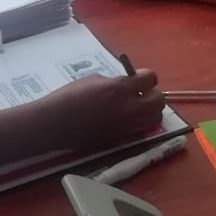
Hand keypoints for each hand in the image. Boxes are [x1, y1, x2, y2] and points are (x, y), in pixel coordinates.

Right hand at [40, 69, 163, 152]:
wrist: (55, 124)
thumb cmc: (69, 96)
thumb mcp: (94, 80)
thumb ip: (116, 82)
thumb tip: (128, 85)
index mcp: (121, 88)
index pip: (151, 78)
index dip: (146, 77)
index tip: (138, 77)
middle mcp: (129, 108)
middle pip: (160, 101)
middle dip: (153, 94)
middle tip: (141, 93)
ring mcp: (127, 125)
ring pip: (155, 118)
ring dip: (150, 110)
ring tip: (136, 107)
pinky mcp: (121, 138)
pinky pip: (141, 128)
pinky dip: (140, 121)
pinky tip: (125, 117)